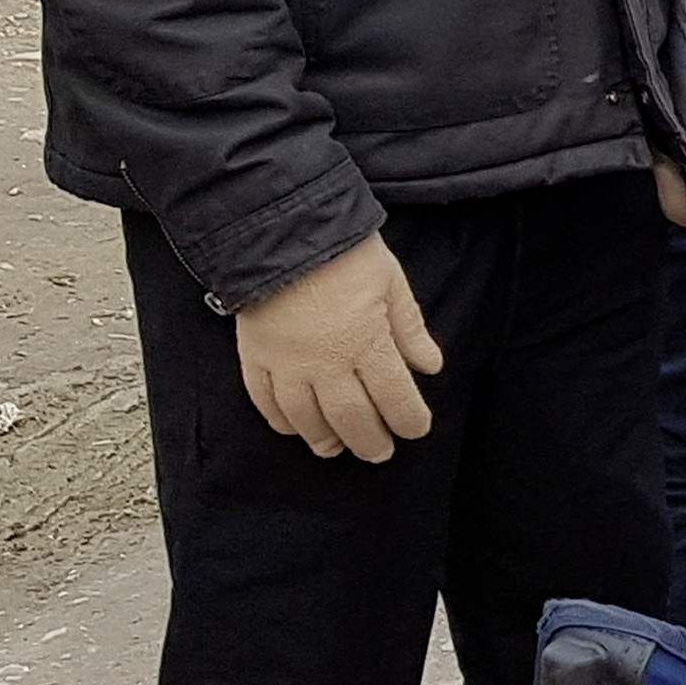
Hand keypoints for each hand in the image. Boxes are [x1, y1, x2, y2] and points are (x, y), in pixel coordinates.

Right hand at [234, 235, 441, 462]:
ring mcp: (286, 364)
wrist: (284, 231)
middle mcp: (326, 362)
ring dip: (324, 439)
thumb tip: (430, 366)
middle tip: (380, 453)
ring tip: (337, 449)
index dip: (408, 419)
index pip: (394, 396)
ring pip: (306, 419)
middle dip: (370, 440)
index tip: (416, 430)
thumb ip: (409, 330)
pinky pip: (265, 402)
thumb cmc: (346, 254)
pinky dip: (281, 421)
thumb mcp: (392, 284)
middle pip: (351, 418)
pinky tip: (294, 429)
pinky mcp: (255, 357)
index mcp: (367, 343)